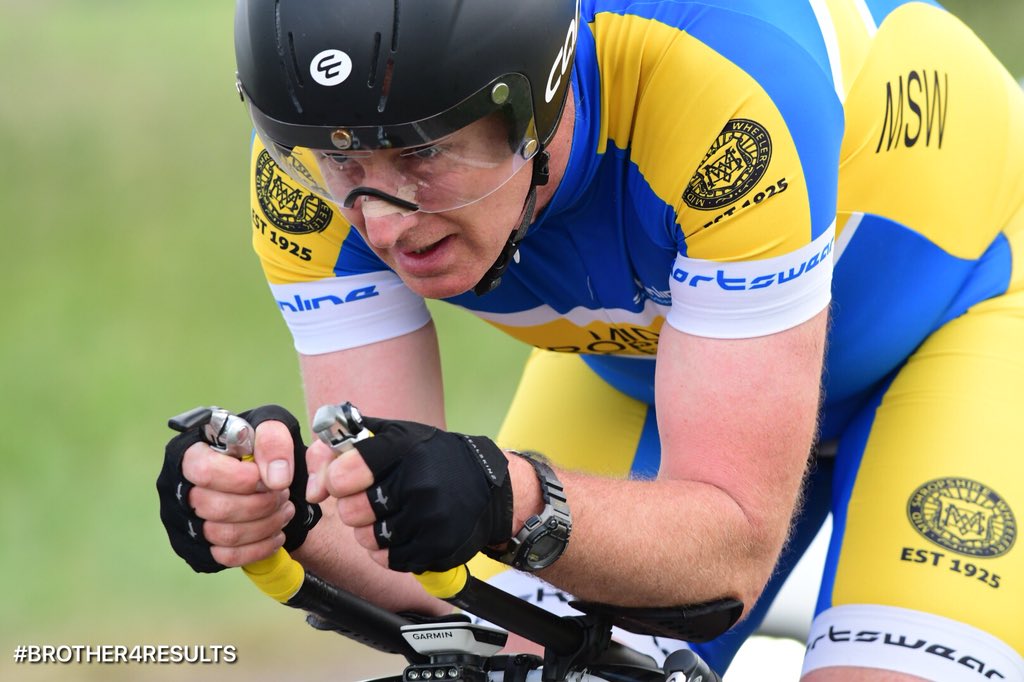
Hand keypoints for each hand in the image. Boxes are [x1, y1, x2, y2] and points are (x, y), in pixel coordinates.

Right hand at [156, 405, 320, 572]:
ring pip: (225, 535)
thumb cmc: (260, 445)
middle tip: (283, 495)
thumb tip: (276, 479)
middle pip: (217, 508)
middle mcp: (177, 488)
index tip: (268, 479)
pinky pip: (228, 556)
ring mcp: (183, 521)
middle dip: (261, 504)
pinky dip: (260, 547)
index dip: (242, 479)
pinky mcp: (198, 547)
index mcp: (189, 452)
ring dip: (266, 525)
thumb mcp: (272, 427)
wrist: (265, 471)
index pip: (203, 471)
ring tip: (284, 510)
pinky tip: (276, 533)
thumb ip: (274, 442)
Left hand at [306, 416, 512, 573]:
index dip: (334, 480)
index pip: (344, 472)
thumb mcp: (394, 436)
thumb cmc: (431, 459)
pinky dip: (387, 552)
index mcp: (403, 448)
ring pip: (367, 539)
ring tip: (387, 517)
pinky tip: (401, 534)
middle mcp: (418, 482)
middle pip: (351, 512)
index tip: (341, 481)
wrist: (488, 487)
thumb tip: (311, 482)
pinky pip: (388, 560)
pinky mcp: (437, 547)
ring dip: (369, 532)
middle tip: (369, 501)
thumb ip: (344, 445)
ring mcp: (430, 517)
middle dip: (352, 509)